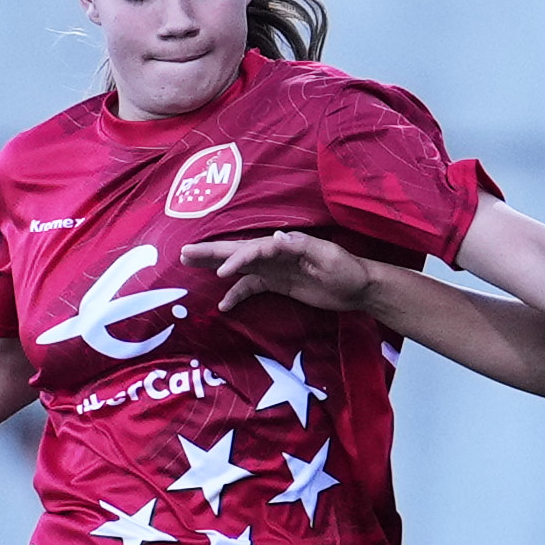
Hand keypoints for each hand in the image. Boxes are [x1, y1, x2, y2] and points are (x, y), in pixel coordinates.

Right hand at [183, 232, 374, 313]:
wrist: (359, 288)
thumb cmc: (348, 270)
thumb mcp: (329, 257)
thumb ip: (304, 247)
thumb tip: (279, 239)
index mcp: (287, 245)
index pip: (255, 250)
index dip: (237, 260)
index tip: (221, 274)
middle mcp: (276, 254)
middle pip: (238, 251)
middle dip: (211, 253)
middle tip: (184, 253)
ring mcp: (275, 269)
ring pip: (239, 266)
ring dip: (215, 266)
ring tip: (189, 265)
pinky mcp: (278, 283)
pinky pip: (251, 287)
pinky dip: (236, 294)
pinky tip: (223, 305)